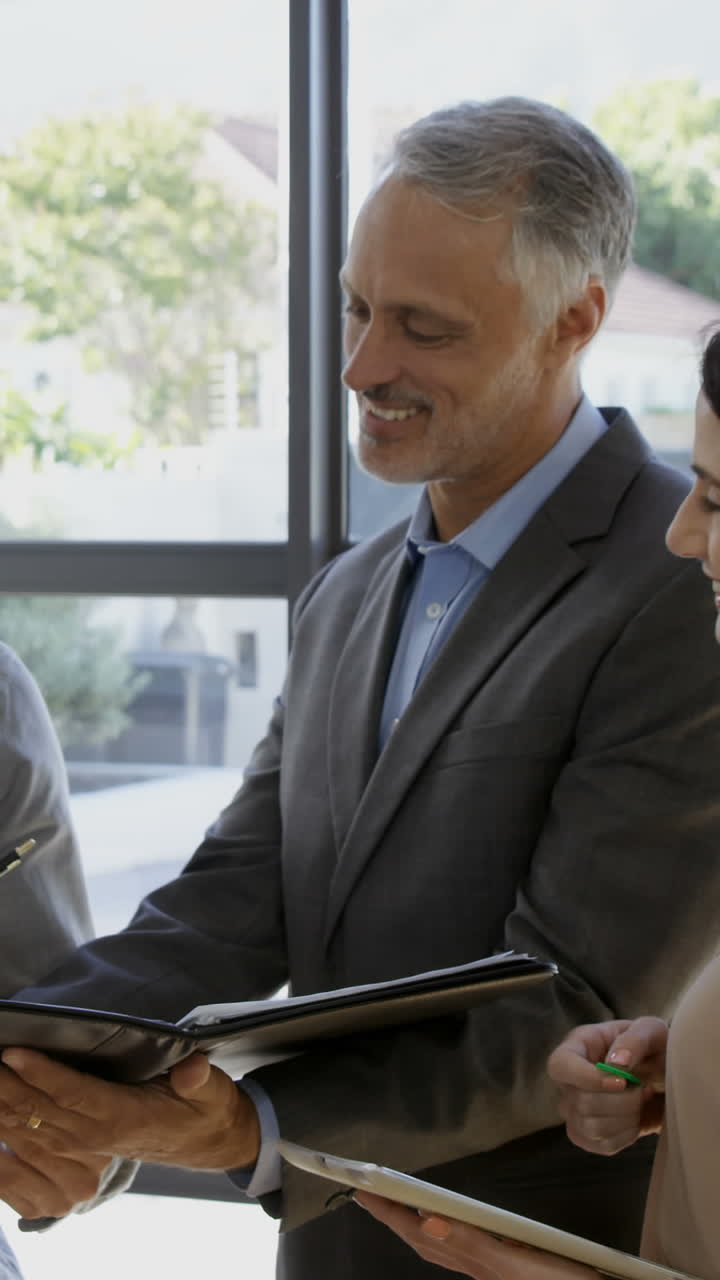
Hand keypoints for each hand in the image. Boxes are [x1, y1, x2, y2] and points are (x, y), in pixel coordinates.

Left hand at [0, 1048, 259, 1217]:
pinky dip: (10, 1125)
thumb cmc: (206, 1109)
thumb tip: (191, 1070)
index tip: (16, 1053)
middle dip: (9, 1085)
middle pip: (44, 1109)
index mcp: (125, 1117)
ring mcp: (85, 1144)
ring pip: (34, 1125)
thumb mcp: (213, 1091)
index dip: (44, 1075)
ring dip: (4, 1102)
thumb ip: (200, 1080)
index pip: (76, 1094)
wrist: (206, 1143)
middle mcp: (98, 1134)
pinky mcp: (80, 1145)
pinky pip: (37, 1138)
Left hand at [354, 1194, 591, 1278]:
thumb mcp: (519, 1267)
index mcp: (478, 1262)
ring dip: (415, 1226)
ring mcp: (494, 1270)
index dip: (393, 1213)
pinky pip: (464, 1250)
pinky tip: (447, 1228)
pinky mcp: (510, 1270)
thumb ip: (476, 1248)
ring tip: (394, 1206)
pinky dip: (446, 1236)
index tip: (362, 1191)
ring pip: (444, 1248)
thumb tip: (428, 1222)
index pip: (424, 1234)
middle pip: (428, 1241)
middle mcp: (480, 1267)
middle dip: (395, 1217)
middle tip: (365, 1193)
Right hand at [547, 1017, 667, 1154]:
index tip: (621, 1082)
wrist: (664, 1079)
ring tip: (641, 1101)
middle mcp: (569, 1080)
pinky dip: (627, 1135)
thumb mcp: (651, 1032)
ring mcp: (574, 1111)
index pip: (560, 1065)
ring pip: (591, 1127)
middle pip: (580, 1102)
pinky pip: (603, 1145)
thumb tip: (616, 1063)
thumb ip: (635, 1039)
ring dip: (626, 1117)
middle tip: (643, 1088)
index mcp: (577, 1047)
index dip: (586, 1078)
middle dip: (621, 1101)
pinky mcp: (588, 1136)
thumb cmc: (654, 1049)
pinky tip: (636, 1119)